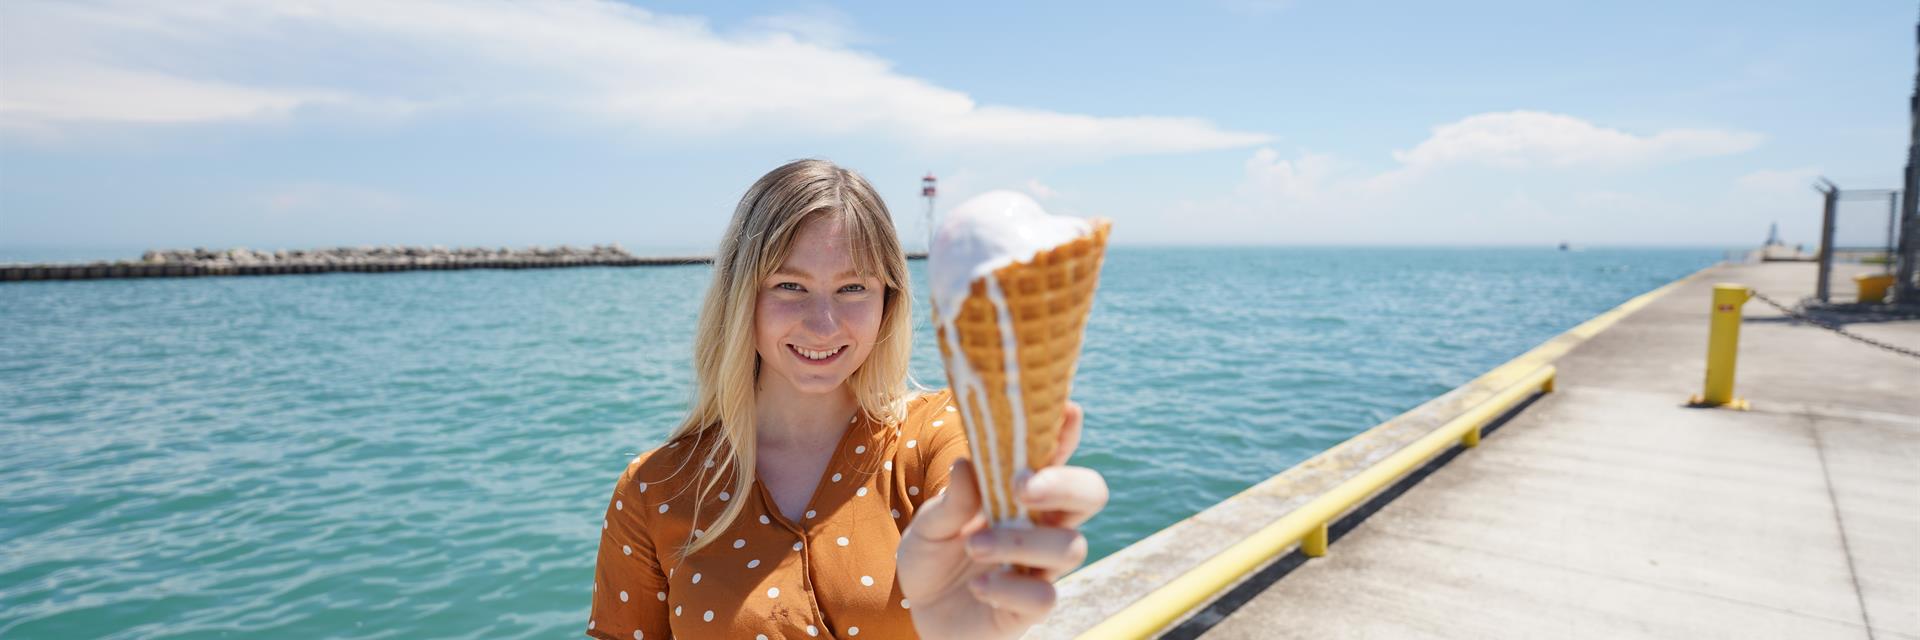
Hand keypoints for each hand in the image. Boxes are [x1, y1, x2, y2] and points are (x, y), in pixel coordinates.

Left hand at [897, 402, 1109, 639]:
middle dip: (1064, 483)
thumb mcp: (929, 524)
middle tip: (1021, 486)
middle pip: (1090, 494)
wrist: (920, 611)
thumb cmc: (933, 555)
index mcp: (1021, 493)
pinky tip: (980, 587)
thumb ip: (953, 499)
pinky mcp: (1032, 606)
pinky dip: (1010, 589)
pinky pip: (1045, 596)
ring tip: (973, 545)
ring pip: (1070, 546)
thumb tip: (968, 465)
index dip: (1067, 431)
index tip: (1068, 408)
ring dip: (1020, 542)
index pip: (1055, 455)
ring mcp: (1043, 565)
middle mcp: (1043, 524)